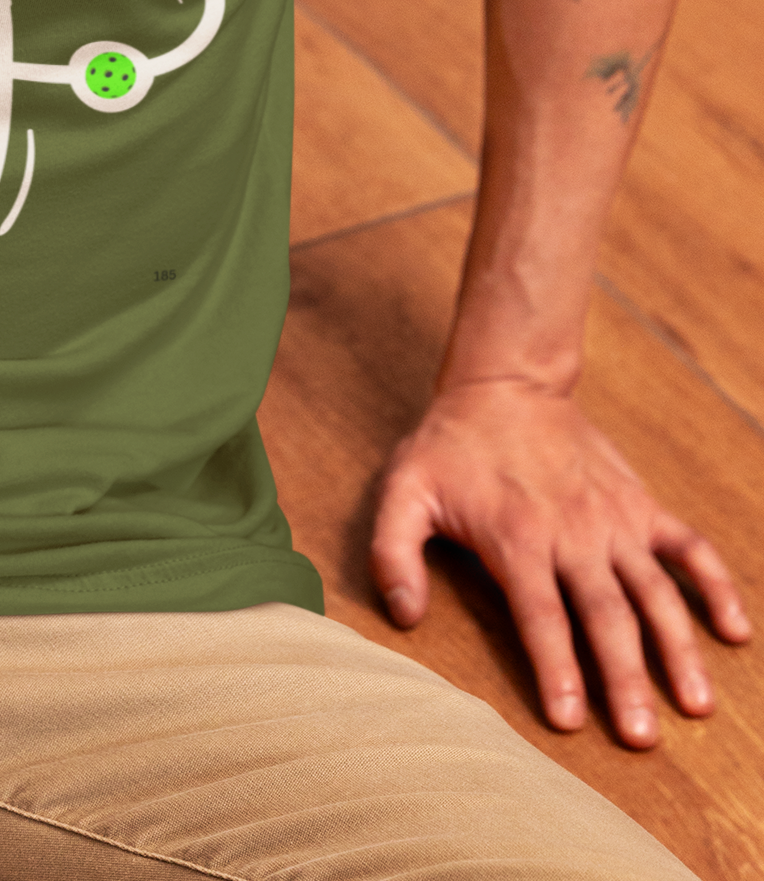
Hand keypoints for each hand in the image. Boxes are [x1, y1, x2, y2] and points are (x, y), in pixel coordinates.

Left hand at [370, 379, 750, 747]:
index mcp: (516, 537)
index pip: (541, 617)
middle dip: (626, 680)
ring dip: (679, 650)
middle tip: (642, 738)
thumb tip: (404, 615)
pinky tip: (734, 631)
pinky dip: (716, 586)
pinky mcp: (640, 505)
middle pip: (606, 617)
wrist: (505, 384)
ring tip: (696, 706)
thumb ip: (393, 552)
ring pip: (656, 593)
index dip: (557, 670)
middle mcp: (573, 534)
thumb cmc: (449, 445)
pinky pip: (689, 548)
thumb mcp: (402, 489)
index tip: (570, 723)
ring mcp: (614, 521)